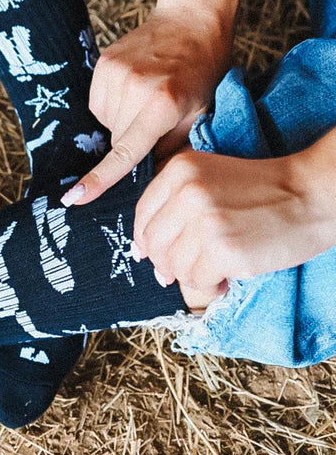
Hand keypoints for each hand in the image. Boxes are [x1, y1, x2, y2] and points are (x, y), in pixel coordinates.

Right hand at [62, 1, 233, 206]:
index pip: (125, 152)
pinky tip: (135, 87)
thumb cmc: (203, 70)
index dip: (100, 178)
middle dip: (133, 139)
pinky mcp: (103, 62)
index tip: (75, 197)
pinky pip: (99, 102)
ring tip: (148, 97)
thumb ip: (174, 149)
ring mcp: (115, 73)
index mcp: (162, 105)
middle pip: (118, 138)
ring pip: (106, 121)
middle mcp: (134, 89)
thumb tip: (150, 179)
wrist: (192, 19)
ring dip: (123, 120)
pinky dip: (114, 103)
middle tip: (159, 117)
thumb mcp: (200, 114)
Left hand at [132, 148, 335, 291]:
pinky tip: (227, 276)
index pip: (143, 214)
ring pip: (174, 265)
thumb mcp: (211, 179)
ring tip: (216, 269)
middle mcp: (187, 192)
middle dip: (167, 263)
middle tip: (189, 269)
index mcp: (180, 170)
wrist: (310, 195)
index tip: (153, 254)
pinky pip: (197, 280)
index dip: (146, 241)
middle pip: (154, 244)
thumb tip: (143, 252)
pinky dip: (210, 285)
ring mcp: (204, 221)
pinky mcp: (223, 250)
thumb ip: (175, 205)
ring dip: (192, 276)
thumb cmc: (264, 191)